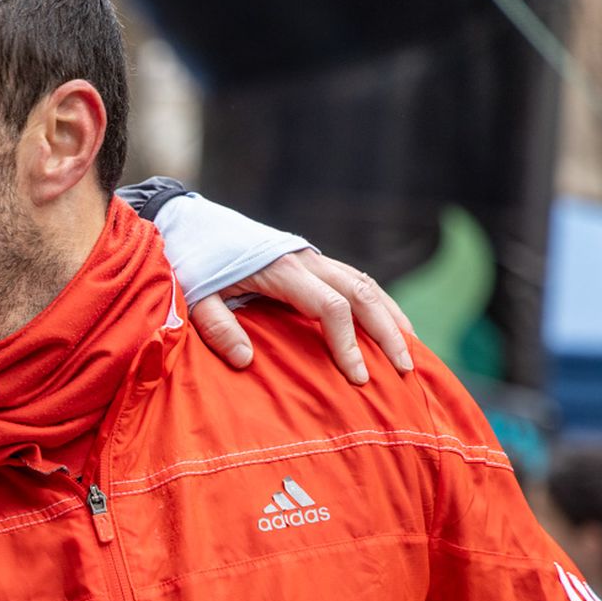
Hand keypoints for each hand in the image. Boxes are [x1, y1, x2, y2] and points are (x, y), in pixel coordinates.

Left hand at [190, 249, 415, 384]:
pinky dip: (378, 303)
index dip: (348, 343)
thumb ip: (217, 328)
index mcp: (282, 270)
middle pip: (361, 294)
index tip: (358, 377)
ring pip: (365, 284)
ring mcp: (312, 258)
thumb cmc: (193, 263)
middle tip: (405, 371)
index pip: (330, 307)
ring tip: (411, 352)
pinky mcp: (312, 261)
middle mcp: (306, 260)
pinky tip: (392, 325)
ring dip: (390, 317)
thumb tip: (246, 362)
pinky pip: (355, 279)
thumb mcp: (195, 298)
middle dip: (386, 333)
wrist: (190, 223)